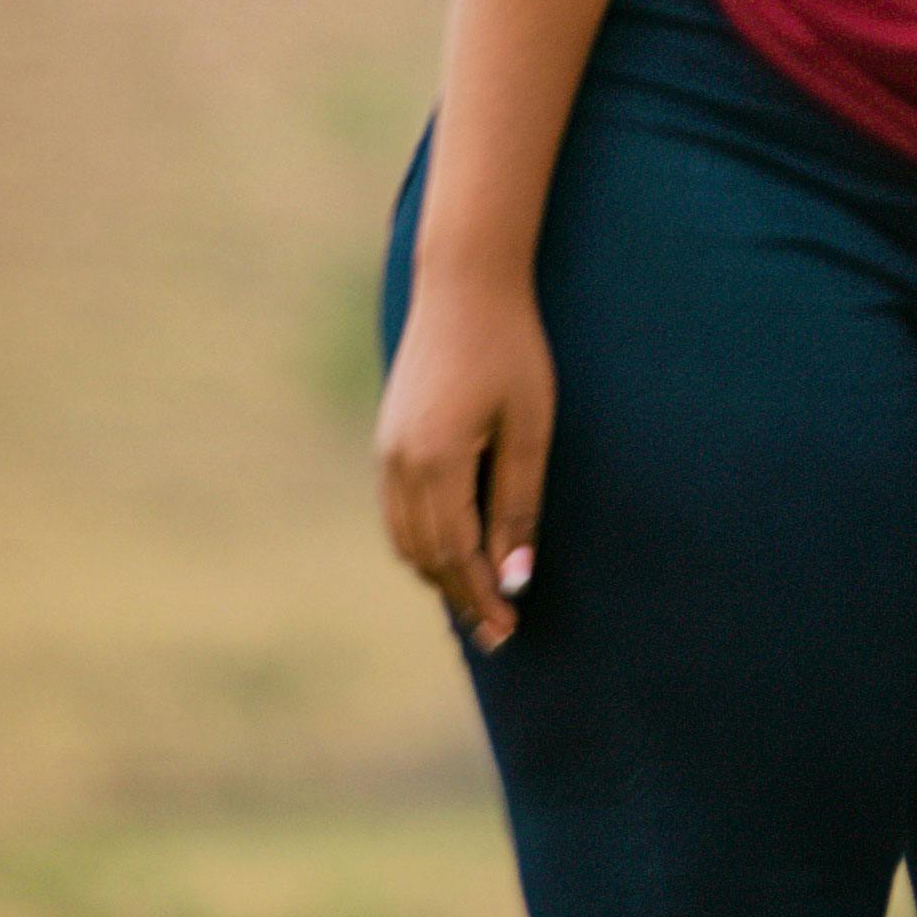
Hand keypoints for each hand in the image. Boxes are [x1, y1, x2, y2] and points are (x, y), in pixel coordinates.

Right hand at [378, 262, 556, 654]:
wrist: (464, 285)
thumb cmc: (510, 350)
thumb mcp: (530, 427)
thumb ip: (519, 502)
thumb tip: (516, 574)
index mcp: (435, 462)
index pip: (457, 554)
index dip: (482, 596)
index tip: (510, 629)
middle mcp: (399, 464)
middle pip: (425, 555)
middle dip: (460, 594)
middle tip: (497, 631)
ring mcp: (387, 451)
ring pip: (405, 537)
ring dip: (439, 571)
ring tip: (477, 600)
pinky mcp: (389, 438)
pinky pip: (399, 510)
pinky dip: (424, 540)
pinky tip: (453, 550)